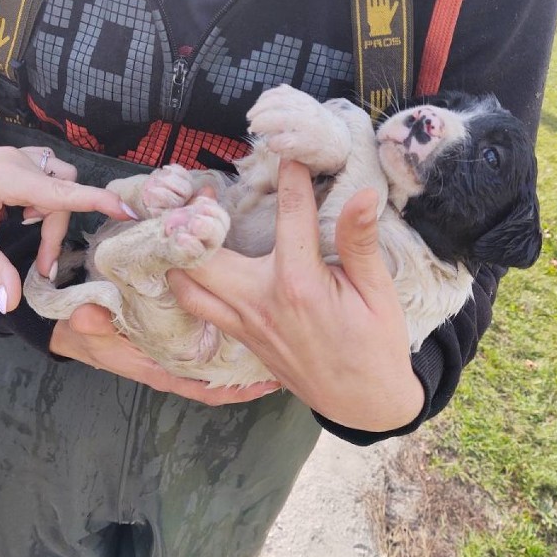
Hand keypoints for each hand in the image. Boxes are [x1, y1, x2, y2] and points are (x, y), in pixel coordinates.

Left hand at [0, 145, 136, 312]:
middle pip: (63, 192)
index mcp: (10, 180)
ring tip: (23, 227)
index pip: (65, 192)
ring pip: (57, 181)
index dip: (100, 201)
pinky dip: (41, 196)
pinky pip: (44, 174)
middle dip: (56, 228)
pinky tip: (20, 212)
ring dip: (50, 208)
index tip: (129, 211)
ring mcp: (15, 156)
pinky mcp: (10, 159)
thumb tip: (13, 305)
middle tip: (38, 265)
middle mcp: (18, 161)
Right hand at [50, 304, 281, 404]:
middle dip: (253, 371)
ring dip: (247, 350)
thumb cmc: (83, 330)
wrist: (75, 320)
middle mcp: (176, 362)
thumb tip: (87, 317)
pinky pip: (212, 338)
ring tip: (283, 338)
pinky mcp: (178, 331)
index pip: (205, 389)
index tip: (267, 384)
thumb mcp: (85, 326)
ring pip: (220, 357)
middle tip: (290, 359)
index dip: (236, 391)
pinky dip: (233, 330)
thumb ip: (90, 323)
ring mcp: (179, 348)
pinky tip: (254, 315)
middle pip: (222, 375)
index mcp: (161, 368)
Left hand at [168, 159, 423, 431]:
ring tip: (186, 227)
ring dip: (179, 255)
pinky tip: (189, 268)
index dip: (289, 176)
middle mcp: (261, 301)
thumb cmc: (376, 346)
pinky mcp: (241, 339)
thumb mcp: (377, 293)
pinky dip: (186, 285)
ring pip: (188, 285)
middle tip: (201, 193)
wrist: (364, 403)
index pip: (289, 214)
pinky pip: (198, 309)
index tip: (285, 152)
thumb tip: (360, 194)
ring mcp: (245, 323)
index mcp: (299, 283)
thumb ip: (359, 242)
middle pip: (205, 253)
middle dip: (195, 217)